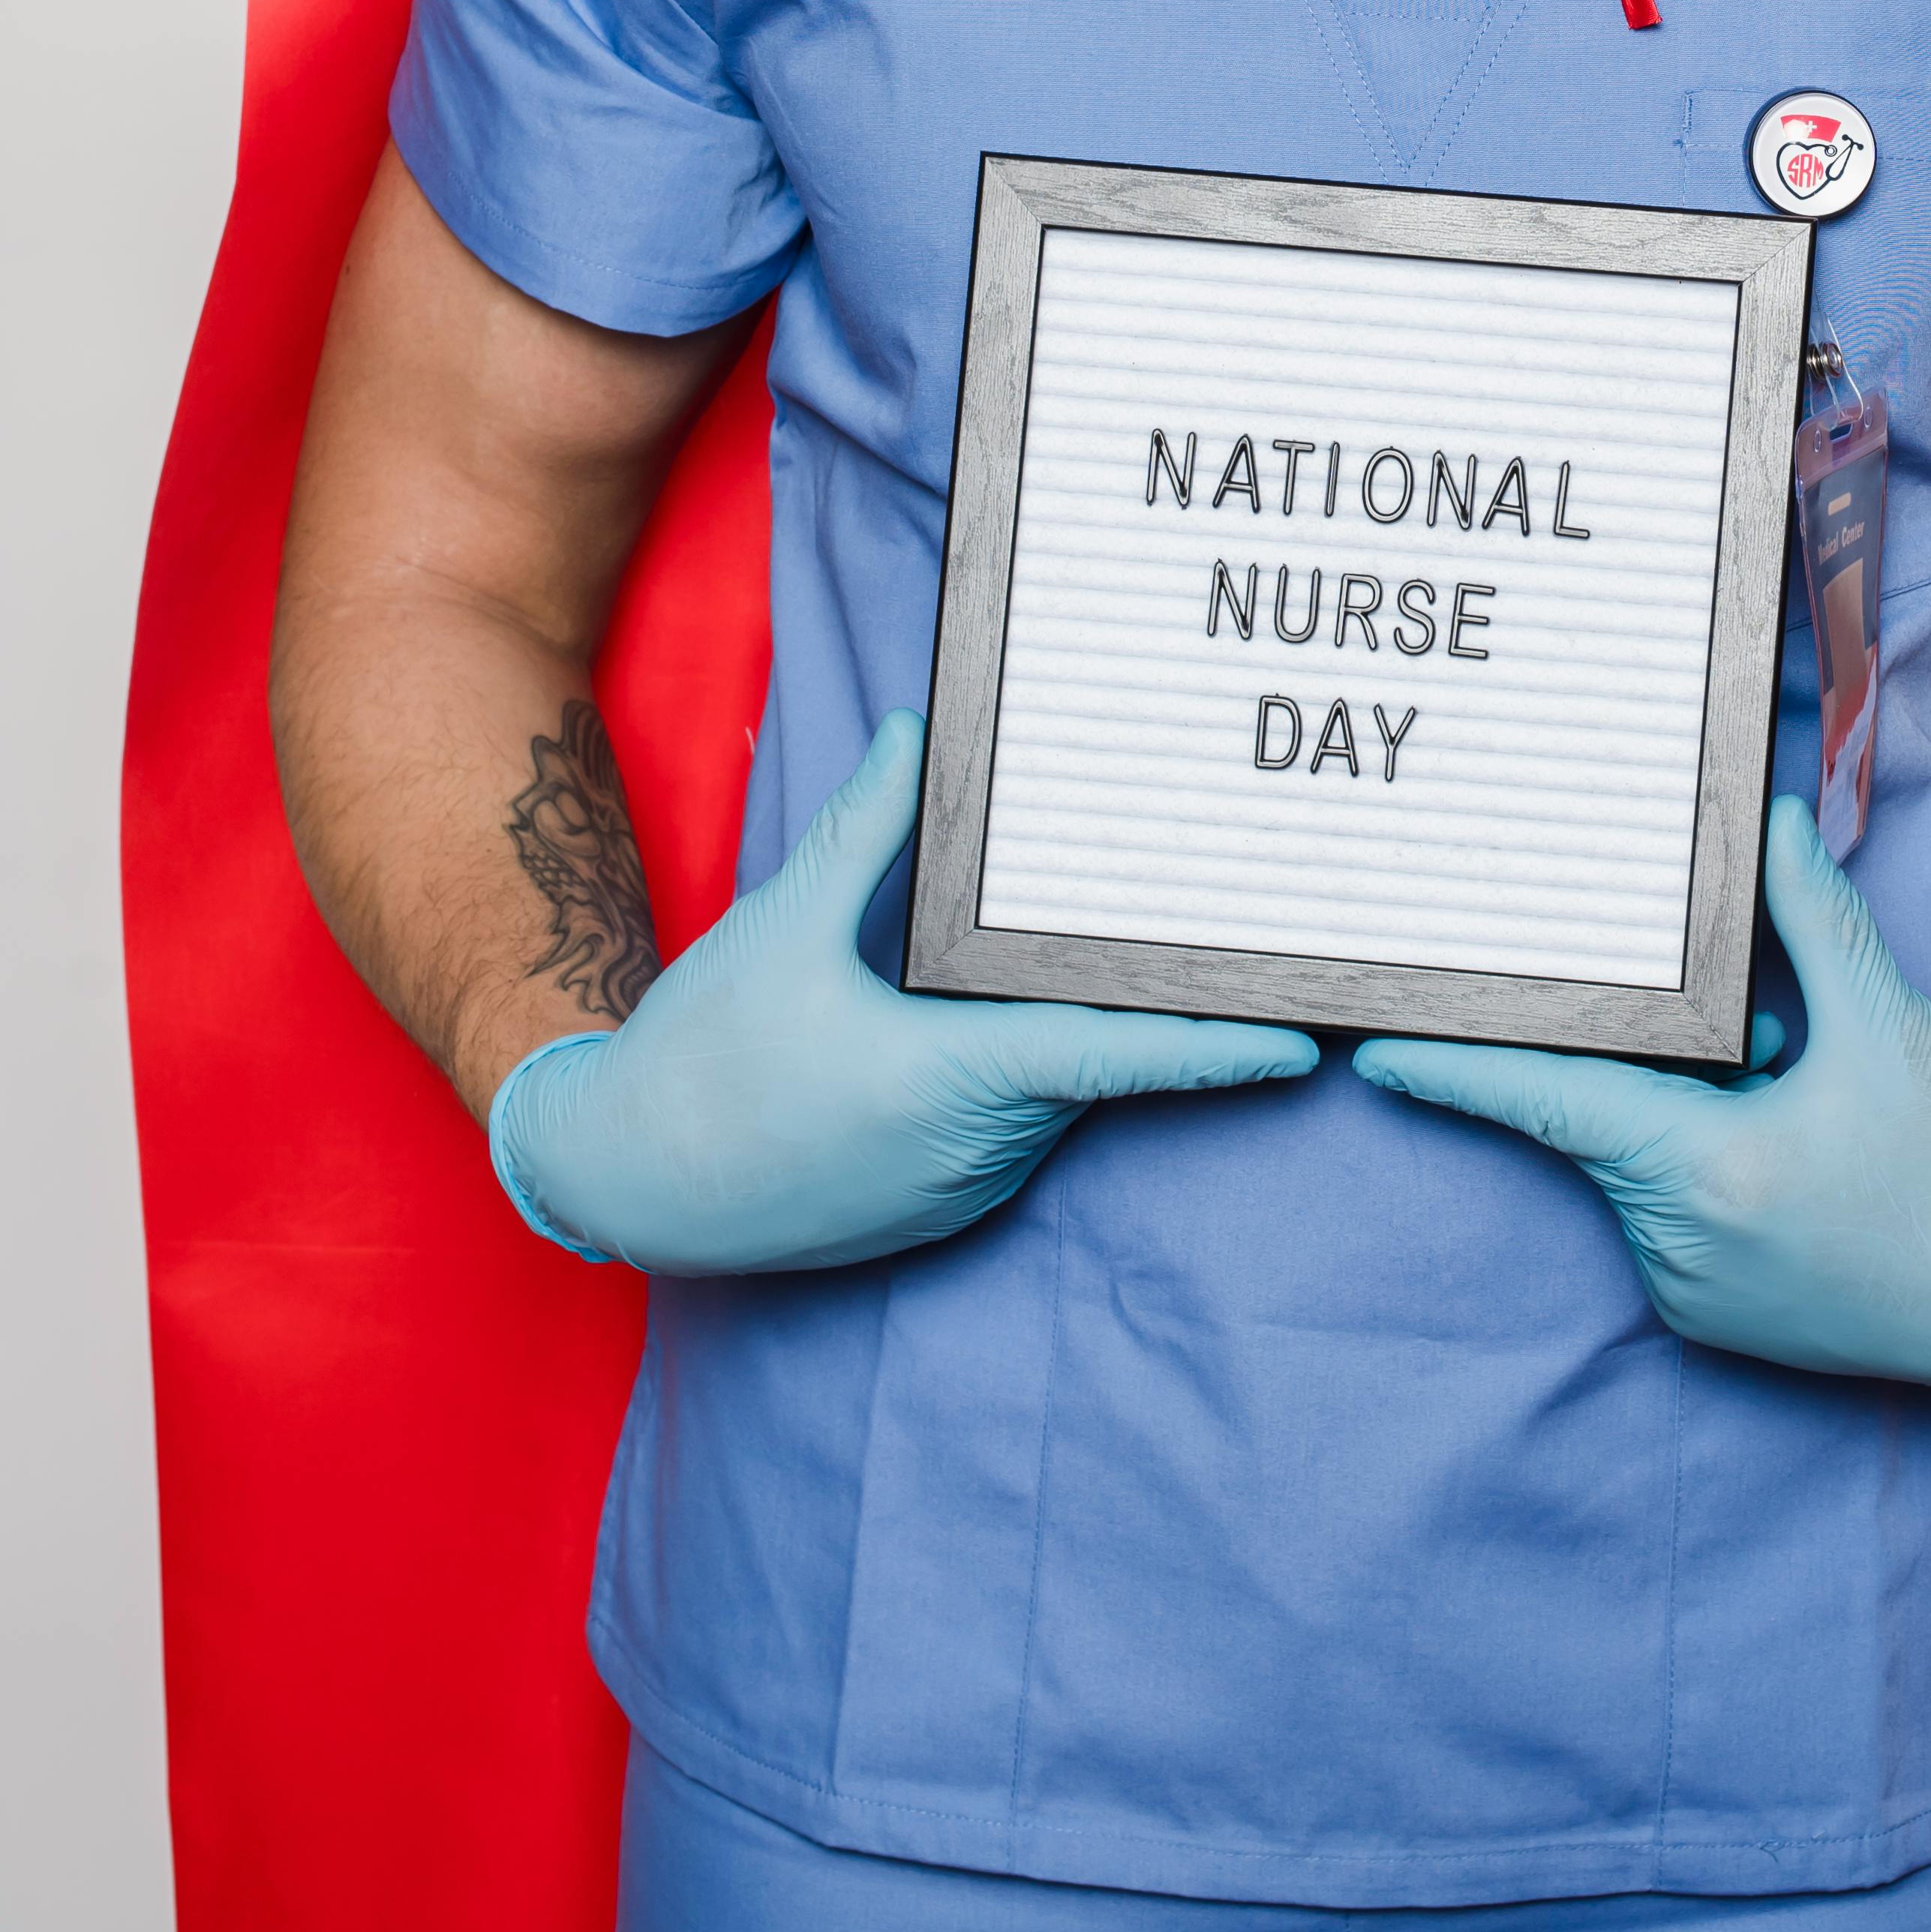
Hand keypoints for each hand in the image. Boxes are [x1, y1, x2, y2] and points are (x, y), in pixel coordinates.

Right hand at [488, 714, 1316, 1273]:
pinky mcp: (938, 1199)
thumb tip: (915, 732)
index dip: (1220, 1046)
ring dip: (1083, 1030)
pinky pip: (1014, 1120)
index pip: (1119, 1059)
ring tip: (1138, 954)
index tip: (1307, 1038)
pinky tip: (1020, 1011)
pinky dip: (1032, 1067)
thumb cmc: (699, 1058)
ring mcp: (959, 1183)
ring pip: (1056, 1089)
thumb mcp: (781, 928)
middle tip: (1246, 939)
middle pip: (1097, 1059)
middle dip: (1161, 1004)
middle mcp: (972, 1148)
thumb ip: (866, 833)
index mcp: (947, 1082)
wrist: (622, 1179)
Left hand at [1354, 798, 1930, 1388]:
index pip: (1552, 1103)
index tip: (1372, 1054)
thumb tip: (1769, 822)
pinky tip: (1797, 1147)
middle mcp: (1681, 1247)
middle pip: (1608, 1120)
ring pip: (1642, 1164)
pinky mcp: (1713, 1318)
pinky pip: (1673, 1212)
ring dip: (1688, 1111)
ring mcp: (1692, 1294)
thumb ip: (1814, 922)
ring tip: (1800, 1093)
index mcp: (1708, 1174)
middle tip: (1747, 1038)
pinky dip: (1706, 1162)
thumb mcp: (1887, 1025)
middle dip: (1648, 1061)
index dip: (1458, 1072)